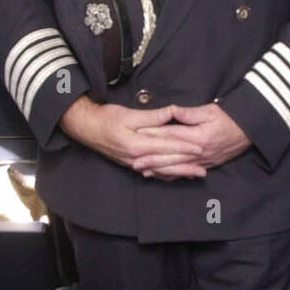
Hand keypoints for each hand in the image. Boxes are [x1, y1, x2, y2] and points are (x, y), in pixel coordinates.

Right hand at [59, 97, 202, 171]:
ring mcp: (133, 164)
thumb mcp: (129, 114)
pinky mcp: (131, 164)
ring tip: (194, 176)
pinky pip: (152, 172)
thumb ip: (153, 117)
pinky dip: (166, 175)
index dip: (185, 148)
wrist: (86, 128)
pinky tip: (175, 176)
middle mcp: (136, 158)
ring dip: (178, 174)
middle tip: (203, 171)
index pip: (167, 147)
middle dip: (186, 168)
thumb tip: (172, 112)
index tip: (201, 148)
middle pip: (166, 165)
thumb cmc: (107, 118)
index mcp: (137, 144)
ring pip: (160, 172)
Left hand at [134, 103, 249, 176]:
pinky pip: (186, 172)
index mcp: (199, 137)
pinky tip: (162, 175)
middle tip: (134, 162)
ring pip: (177, 168)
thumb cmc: (229, 117)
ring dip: (159, 170)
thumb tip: (172, 110)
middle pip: (171, 157)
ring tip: (143, 171)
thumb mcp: (210, 110)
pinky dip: (173, 175)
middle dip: (152, 160)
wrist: (249, 130)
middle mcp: (200, 152)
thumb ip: (189, 113)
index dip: (154, 136)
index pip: (172, 136)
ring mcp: (203, 160)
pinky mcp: (206, 164)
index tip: (138, 136)